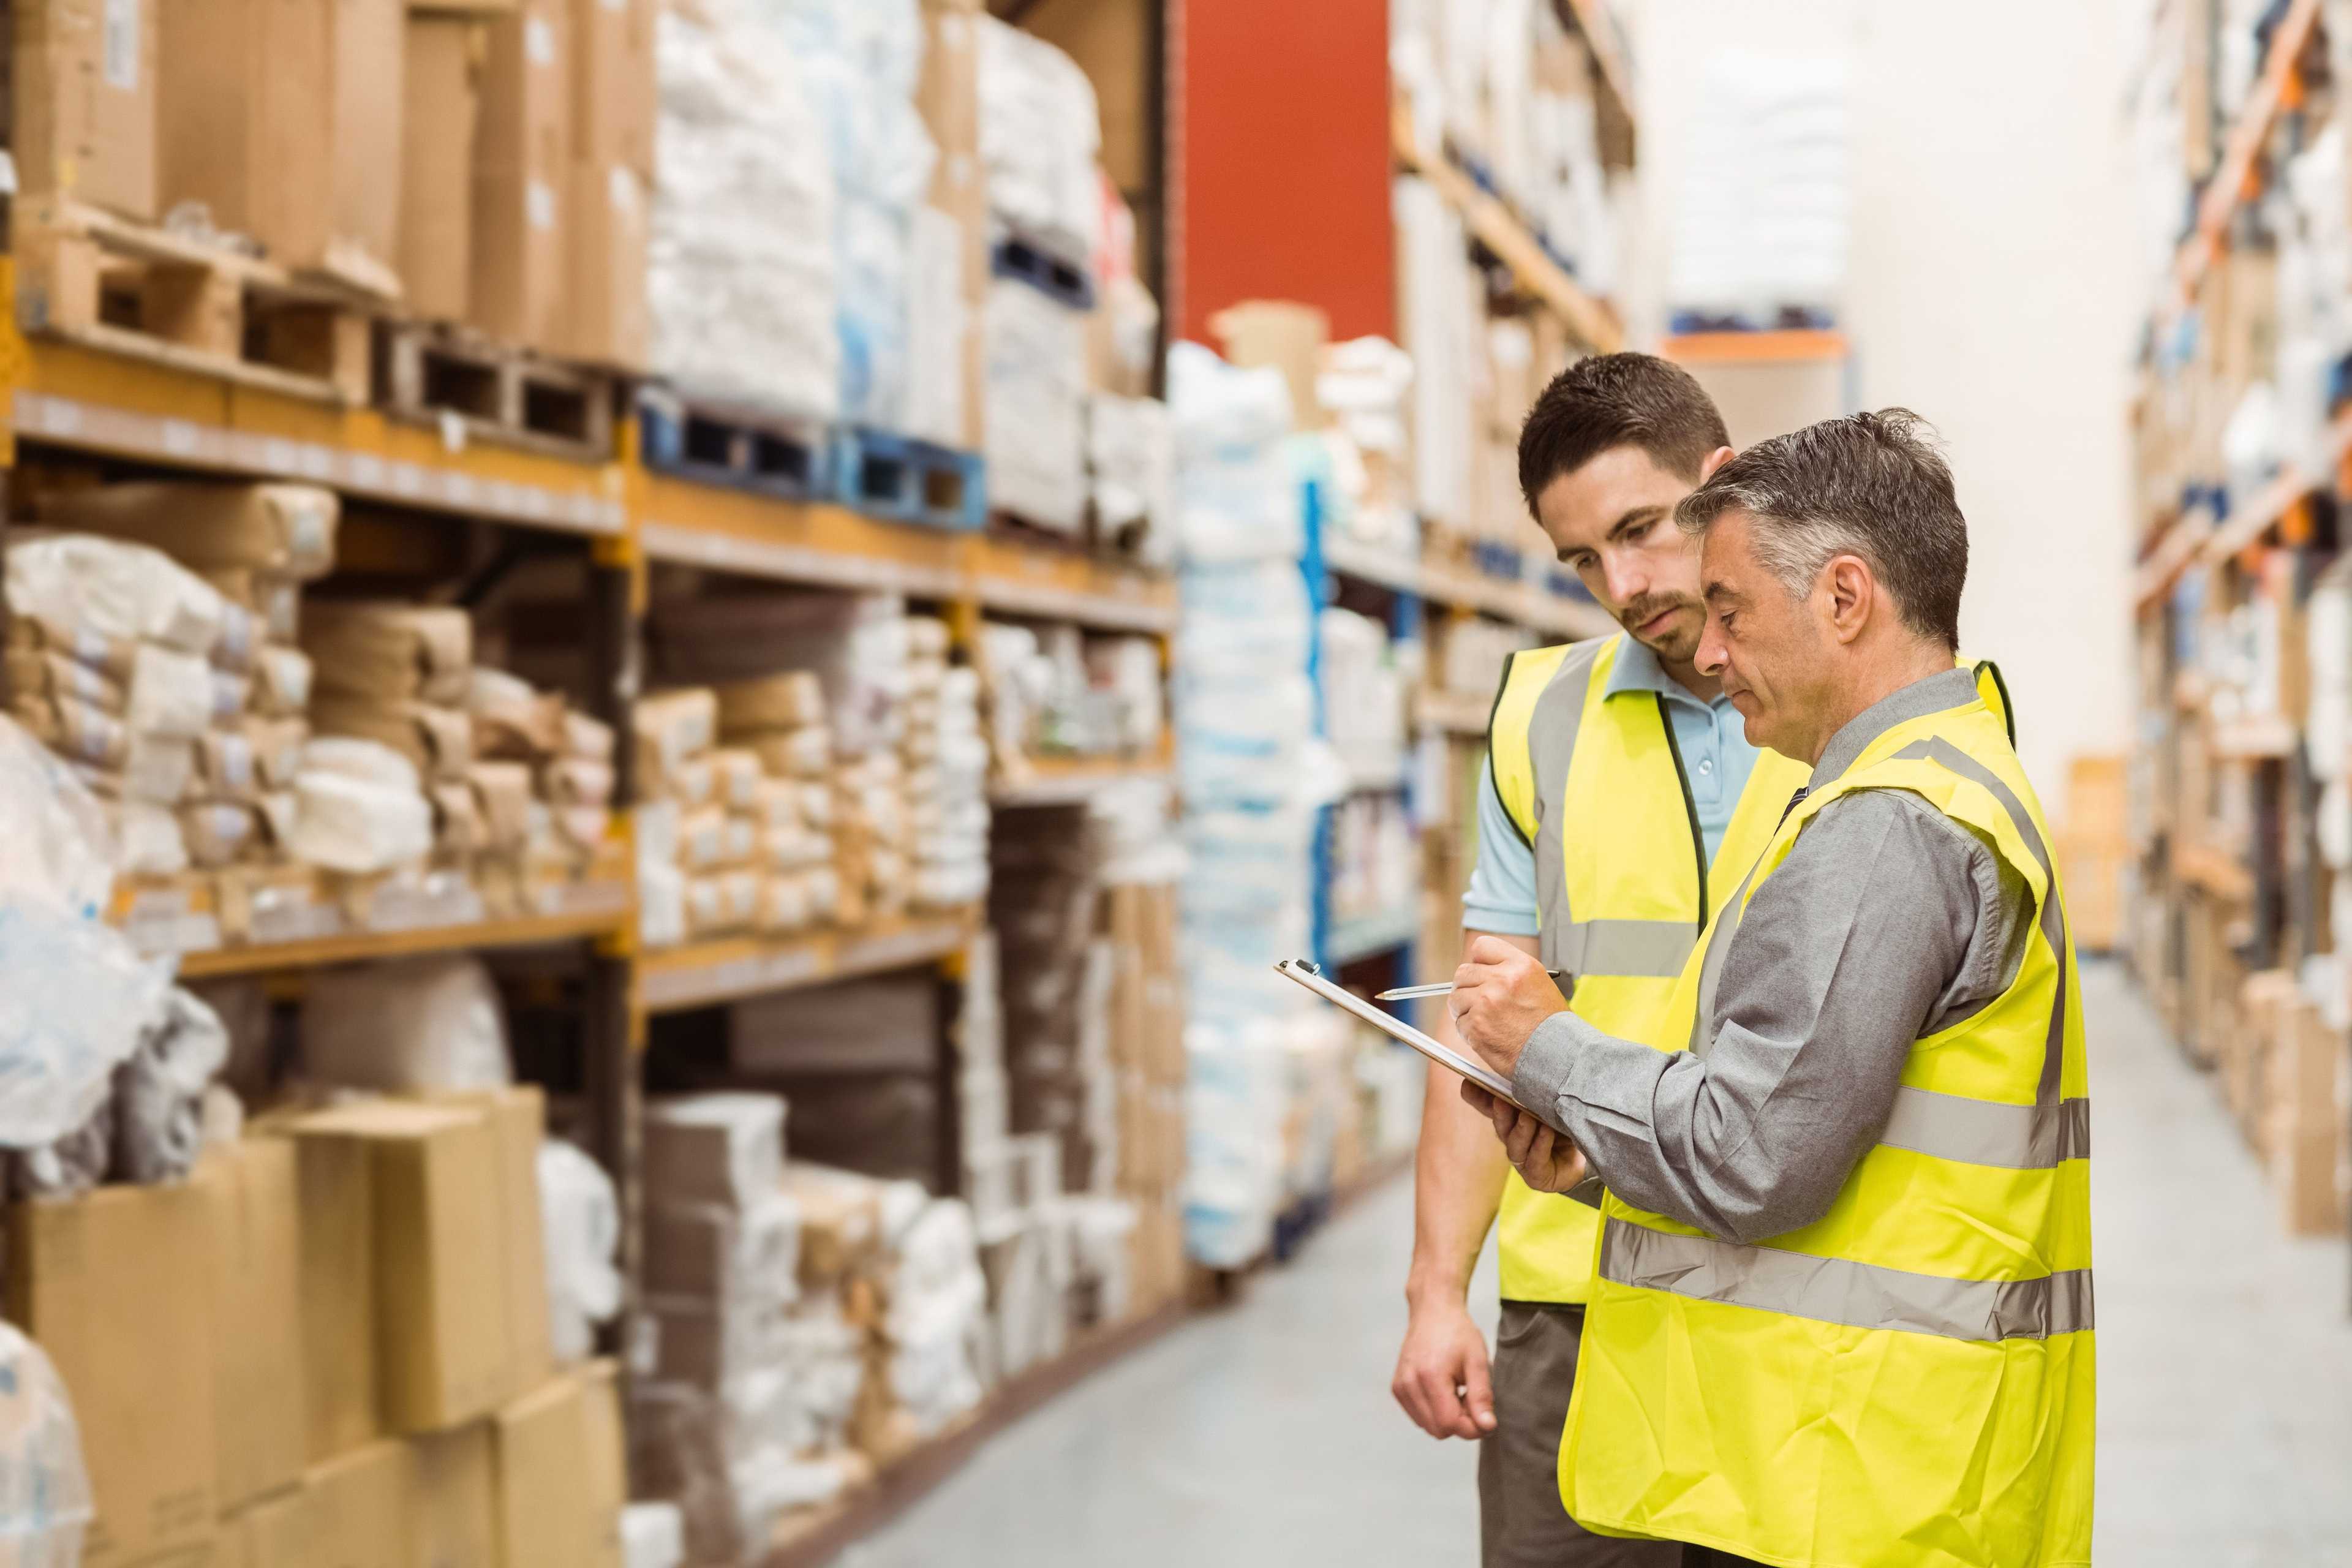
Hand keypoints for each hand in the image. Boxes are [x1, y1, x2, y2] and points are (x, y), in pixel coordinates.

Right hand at [1391, 1297, 1495, 1439]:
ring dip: (1446, 1418)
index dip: (1472, 1427)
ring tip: (1456, 1391)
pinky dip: (1434, 1412)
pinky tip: (1442, 1390)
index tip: (1484, 1414)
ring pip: (1428, 1426)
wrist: (1433, 1311)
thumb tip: (1487, 1427)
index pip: (1450, 1424)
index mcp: (1430, 1376)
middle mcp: (1409, 1384)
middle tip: (1470, 1397)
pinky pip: (1419, 1417)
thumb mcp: (1478, 1361)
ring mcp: (1400, 1387)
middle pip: (1439, 1430)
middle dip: (1459, 1422)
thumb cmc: (1458, 1333)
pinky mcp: (1397, 1388)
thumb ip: (1482, 1396)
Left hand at [1449, 934, 1567, 1080]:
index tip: (1480, 972)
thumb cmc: (1551, 1025)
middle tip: (1478, 1002)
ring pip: (1456, 998)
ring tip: (1485, 1022)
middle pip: (1463, 973)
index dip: (1478, 961)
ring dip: (1465, 1010)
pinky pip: (1459, 1023)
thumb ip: (1510, 972)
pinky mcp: (1475, 1026)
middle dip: (1467, 988)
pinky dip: (1468, 1031)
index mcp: (1520, 965)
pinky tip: (1488, 1036)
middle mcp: (1501, 979)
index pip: (1481, 947)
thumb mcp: (1538, 984)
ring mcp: (1486, 1002)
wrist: (1557, 1056)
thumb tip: (1482, 970)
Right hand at [1461, 1083, 1589, 1194]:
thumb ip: (1540, 1087)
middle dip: (1500, 1113)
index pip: (1489, 1105)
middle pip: (1500, 1125)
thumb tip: (1528, 1059)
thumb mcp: (1555, 1102)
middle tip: (1502, 1100)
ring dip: (1521, 1130)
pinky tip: (1547, 1132)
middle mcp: (1514, 1137)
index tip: (1469, 1083)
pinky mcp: (1536, 1176)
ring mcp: (1524, 1159)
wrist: (1591, 1153)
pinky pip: (1534, 1160)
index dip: (1477, 1096)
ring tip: (1529, 1117)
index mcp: (1513, 1117)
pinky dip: (1540, 1145)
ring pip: (1514, 1144)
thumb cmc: (1570, 1123)